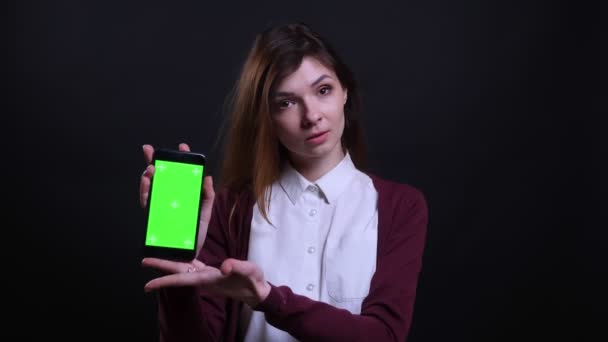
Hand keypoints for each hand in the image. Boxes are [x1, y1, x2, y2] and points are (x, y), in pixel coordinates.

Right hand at [139, 143, 214, 255]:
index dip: (179, 159)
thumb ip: (207, 195)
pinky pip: (146, 201)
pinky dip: (144, 190)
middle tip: (152, 150)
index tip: (181, 147)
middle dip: (154, 161)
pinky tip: (147, 182)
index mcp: (182, 194)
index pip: (178, 174)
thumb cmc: (196, 234)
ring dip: (148, 175)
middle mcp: (168, 197)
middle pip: (160, 176)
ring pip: (150, 186)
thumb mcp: (205, 213)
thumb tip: (207, 177)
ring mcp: (159, 206)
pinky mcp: (153, 216)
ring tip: (151, 168)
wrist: (188, 255)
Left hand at [142, 257, 270, 307]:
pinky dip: (184, 262)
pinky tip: (180, 257)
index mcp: (209, 278)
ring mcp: (207, 276)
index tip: (148, 284)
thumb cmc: (253, 282)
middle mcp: (204, 278)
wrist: (258, 292)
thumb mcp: (250, 271)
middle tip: (143, 262)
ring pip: (184, 270)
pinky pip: (193, 267)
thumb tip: (225, 266)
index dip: (165, 281)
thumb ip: (237, 267)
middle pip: (178, 273)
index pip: (182, 280)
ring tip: (155, 259)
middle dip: (161, 269)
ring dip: (170, 266)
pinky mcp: (212, 273)